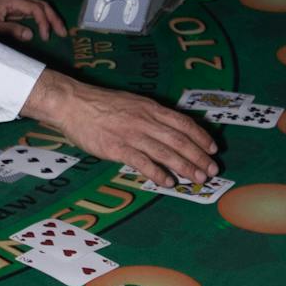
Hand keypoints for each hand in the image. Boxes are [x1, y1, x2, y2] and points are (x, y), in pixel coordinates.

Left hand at [0, 0, 67, 42]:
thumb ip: (11, 30)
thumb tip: (31, 34)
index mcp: (13, 0)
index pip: (36, 9)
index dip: (44, 23)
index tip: (46, 38)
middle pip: (42, 5)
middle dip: (54, 19)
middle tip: (63, 33)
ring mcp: (17, 3)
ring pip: (40, 7)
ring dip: (51, 18)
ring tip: (60, 31)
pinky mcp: (15, 8)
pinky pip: (33, 12)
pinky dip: (42, 19)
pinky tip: (47, 29)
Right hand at [21, 69, 217, 185]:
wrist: (73, 104)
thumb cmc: (100, 104)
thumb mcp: (131, 102)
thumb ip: (150, 115)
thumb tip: (169, 128)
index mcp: (150, 108)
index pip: (183, 122)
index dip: (200, 136)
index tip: (213, 148)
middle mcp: (145, 120)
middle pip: (179, 140)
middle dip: (198, 156)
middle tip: (212, 170)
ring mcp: (132, 135)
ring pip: (165, 152)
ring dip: (185, 167)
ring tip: (198, 178)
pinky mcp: (118, 148)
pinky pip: (143, 163)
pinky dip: (158, 173)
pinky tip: (169, 182)